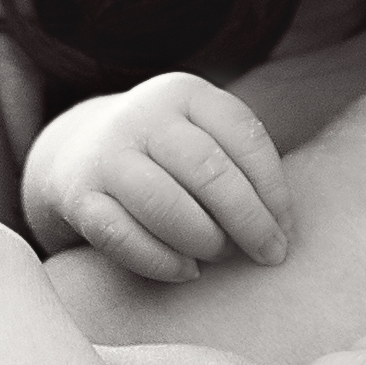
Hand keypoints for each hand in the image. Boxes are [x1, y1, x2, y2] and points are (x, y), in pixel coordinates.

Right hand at [20, 70, 294, 281]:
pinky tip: (187, 272)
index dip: (274, 188)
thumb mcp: (204, 136)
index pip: (244, 136)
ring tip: (221, 256)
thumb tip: (283, 230)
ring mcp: (105, 154)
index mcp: (185, 92)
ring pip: (164, 204)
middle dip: (249, 220)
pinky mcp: (77, 196)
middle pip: (208, 170)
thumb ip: (242, 167)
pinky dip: (162, 261)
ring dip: (205, 240)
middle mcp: (142, 115)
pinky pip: (123, 237)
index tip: (287, 229)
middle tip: (270, 255)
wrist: (79, 151)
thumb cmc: (169, 156)